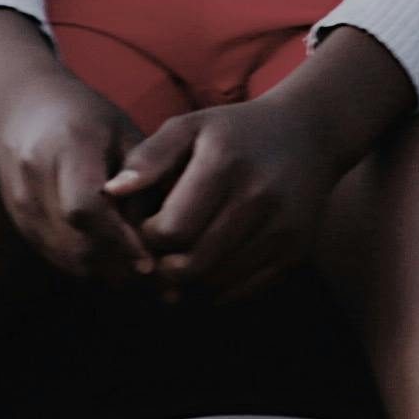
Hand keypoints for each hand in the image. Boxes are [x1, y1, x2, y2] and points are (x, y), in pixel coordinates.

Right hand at [0, 15, 153, 284]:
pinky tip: (113, 264)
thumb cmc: (88, 118)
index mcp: (67, 145)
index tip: (150, 262)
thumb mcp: (124, 135)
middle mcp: (35, 174)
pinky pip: (55, 256)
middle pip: (75, 241)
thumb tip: (162, 237)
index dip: (118, 241)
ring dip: (103, 272)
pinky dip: (86, 266)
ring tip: (139, 276)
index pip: (86, 208)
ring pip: (65, 256)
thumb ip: (143, 182)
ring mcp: (20, 199)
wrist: (22, 106)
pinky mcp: (18, 218)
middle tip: (156, 279)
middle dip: (117, 265)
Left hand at [109, 29, 418, 304]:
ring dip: (188, 284)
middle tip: (155, 257)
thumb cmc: (234, 132)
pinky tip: (206, 270)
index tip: (147, 228)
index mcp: (224, 164)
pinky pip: (245, 290)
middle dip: (163, 269)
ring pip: (217, 283)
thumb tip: (110, 193)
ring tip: (176, 264)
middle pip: (193, 264)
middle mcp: (258, 198)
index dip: (148, 238)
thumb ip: (149, 157)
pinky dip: (217, 291)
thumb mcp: (191, 127)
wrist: (309, 135)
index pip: (171, 230)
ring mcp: (281, 229)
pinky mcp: (296, 251)